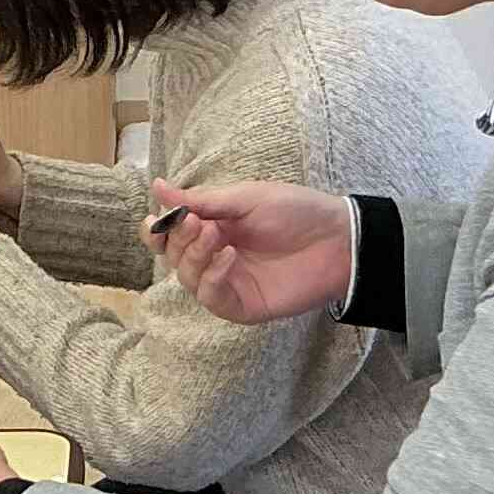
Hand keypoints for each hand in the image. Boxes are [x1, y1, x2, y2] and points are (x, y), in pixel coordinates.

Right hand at [151, 179, 355, 324]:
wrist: (337, 239)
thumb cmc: (296, 211)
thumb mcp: (244, 197)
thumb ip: (201, 199)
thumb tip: (157, 187)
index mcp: (212, 228)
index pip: (168, 236)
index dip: (156, 231)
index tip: (157, 219)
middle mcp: (214, 257)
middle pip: (173, 257)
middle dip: (179, 239)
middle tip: (198, 222)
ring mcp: (228, 283)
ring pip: (187, 278)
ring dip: (194, 255)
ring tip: (217, 236)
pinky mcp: (242, 305)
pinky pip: (211, 297)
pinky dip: (213, 277)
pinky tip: (229, 258)